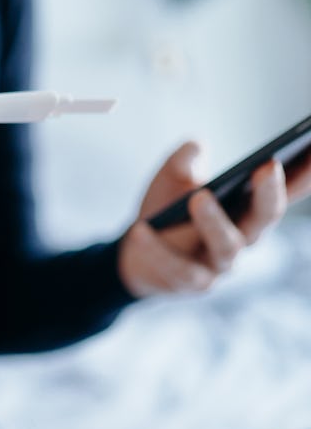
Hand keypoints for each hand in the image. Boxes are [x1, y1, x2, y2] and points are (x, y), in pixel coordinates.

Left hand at [117, 140, 310, 298]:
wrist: (135, 251)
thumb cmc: (166, 209)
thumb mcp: (171, 177)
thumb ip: (184, 160)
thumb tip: (197, 146)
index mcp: (247, 209)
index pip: (285, 191)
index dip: (304, 174)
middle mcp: (243, 237)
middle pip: (264, 219)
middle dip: (270, 194)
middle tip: (268, 166)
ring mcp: (219, 264)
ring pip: (227, 247)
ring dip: (215, 222)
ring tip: (199, 198)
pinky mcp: (191, 283)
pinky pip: (178, 268)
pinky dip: (158, 249)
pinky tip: (141, 230)